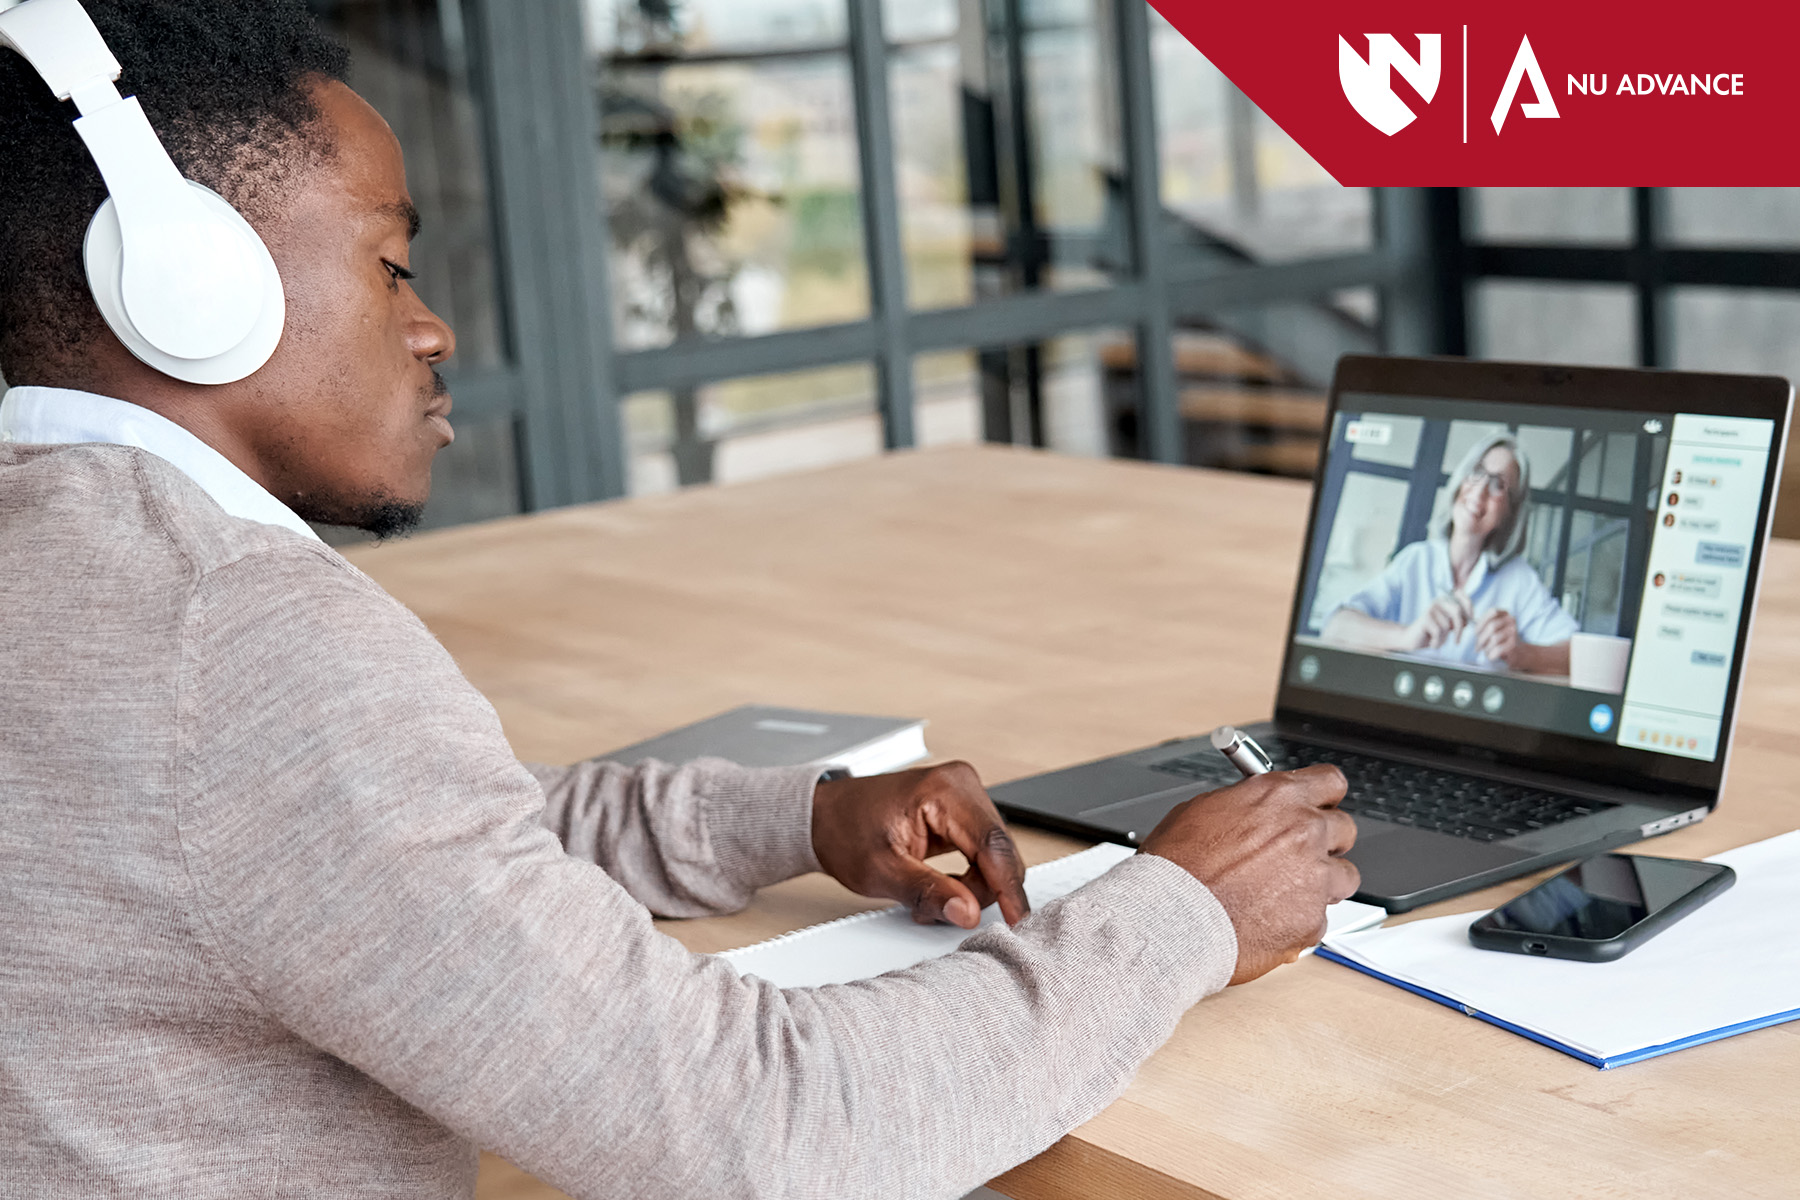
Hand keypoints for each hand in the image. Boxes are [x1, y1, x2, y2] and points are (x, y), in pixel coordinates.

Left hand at [811, 762, 1029, 928]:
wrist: (824, 817)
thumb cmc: (844, 831)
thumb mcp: (881, 870)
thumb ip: (928, 892)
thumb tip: (968, 912)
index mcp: (944, 790)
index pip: (992, 845)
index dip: (1008, 888)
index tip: (1018, 921)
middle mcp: (961, 784)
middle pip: (998, 852)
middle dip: (979, 891)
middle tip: (944, 913)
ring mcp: (964, 796)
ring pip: (994, 856)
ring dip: (971, 887)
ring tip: (930, 900)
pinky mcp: (961, 811)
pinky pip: (982, 851)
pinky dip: (967, 877)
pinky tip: (942, 888)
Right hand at [1139, 765, 1358, 985]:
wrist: (1168, 919)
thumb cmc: (1175, 868)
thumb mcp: (1202, 811)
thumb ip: (1245, 806)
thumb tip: (1255, 809)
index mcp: (1278, 797)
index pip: (1330, 782)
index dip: (1324, 797)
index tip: (1320, 806)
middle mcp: (1304, 832)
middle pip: (1345, 829)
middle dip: (1326, 842)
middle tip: (1299, 855)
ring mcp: (1314, 877)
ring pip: (1344, 877)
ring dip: (1321, 883)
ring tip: (1283, 894)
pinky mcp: (1313, 920)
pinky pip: (1319, 918)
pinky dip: (1298, 921)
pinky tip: (1266, 921)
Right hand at [1403, 591, 1473, 649]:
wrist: (1412, 639)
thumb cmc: (1433, 633)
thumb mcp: (1449, 625)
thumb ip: (1460, 619)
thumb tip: (1472, 618)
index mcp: (1446, 600)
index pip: (1463, 598)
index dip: (1469, 609)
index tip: (1469, 622)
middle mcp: (1438, 601)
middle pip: (1457, 612)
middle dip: (1459, 629)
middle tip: (1457, 641)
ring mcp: (1431, 609)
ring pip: (1447, 625)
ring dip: (1444, 637)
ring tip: (1436, 638)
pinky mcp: (1425, 618)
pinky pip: (1438, 632)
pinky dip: (1437, 641)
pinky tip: (1431, 642)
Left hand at [1474, 608, 1518, 665]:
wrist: (1518, 653)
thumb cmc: (1500, 640)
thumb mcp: (1491, 630)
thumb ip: (1482, 624)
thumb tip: (1467, 620)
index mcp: (1505, 614)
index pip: (1493, 612)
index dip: (1482, 622)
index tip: (1476, 633)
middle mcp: (1512, 620)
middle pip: (1492, 626)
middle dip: (1482, 638)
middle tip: (1478, 647)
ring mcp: (1515, 632)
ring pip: (1495, 638)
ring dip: (1486, 647)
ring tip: (1486, 652)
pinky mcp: (1515, 645)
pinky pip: (1499, 649)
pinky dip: (1492, 654)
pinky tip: (1491, 656)